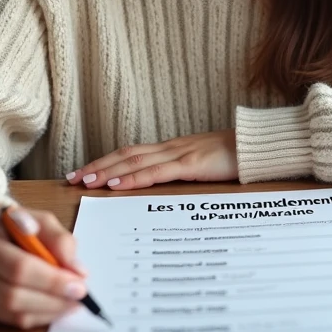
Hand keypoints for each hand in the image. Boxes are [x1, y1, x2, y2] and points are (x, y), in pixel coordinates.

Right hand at [0, 203, 88, 328]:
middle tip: (78, 297)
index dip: (52, 280)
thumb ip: (58, 239)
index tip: (79, 283)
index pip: (19, 268)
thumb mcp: (35, 218)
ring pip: (13, 315)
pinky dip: (36, 317)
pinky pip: (10, 321)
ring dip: (48, 312)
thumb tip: (77, 270)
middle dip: (53, 300)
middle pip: (14, 296)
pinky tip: (51, 306)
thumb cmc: (7, 226)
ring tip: (70, 302)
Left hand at [67, 130, 237, 189]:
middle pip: (125, 154)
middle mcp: (170, 147)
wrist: (259, 145)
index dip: (106, 161)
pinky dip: (134, 177)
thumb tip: (164, 186)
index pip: (131, 153)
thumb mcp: (204, 166)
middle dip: (97, 166)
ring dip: (107, 171)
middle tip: (71, 177)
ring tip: (85, 180)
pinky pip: (156, 171)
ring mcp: (180, 153)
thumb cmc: (235, 157)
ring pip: (134, 161)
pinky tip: (117, 184)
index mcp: (172, 148)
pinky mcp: (191, 163)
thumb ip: (184, 172)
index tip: (84, 171)